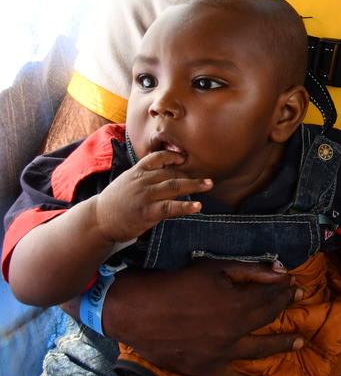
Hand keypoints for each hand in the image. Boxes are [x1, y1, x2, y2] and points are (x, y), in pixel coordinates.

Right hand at [93, 151, 211, 242]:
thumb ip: (145, 176)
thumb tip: (168, 171)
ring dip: (194, 185)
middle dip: (190, 174)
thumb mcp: (127, 182)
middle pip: (171, 173)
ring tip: (208, 185)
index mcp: (137, 171)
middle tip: (208, 177)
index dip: (172, 156)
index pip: (157, 158)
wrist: (97, 220)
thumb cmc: (116, 201)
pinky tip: (197, 206)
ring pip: (174, 186)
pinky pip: (170, 207)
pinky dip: (185, 206)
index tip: (184, 157)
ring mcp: (145, 195)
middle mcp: (142, 180)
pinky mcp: (146, 212)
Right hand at [106, 259, 302, 375]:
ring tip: (299, 342)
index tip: (293, 284)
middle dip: (285, 306)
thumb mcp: (216, 268)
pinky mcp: (206, 368)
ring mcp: (222, 352)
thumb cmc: (178, 283)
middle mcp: (235, 330)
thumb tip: (280, 270)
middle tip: (297, 300)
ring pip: (260, 350)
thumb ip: (251, 271)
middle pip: (268, 318)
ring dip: (282, 344)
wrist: (140, 310)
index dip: (283, 288)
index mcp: (239, 304)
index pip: (270, 295)